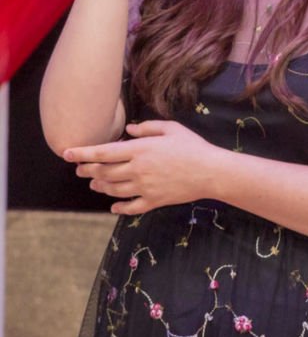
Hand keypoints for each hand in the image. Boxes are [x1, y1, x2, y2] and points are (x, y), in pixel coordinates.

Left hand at [65, 120, 223, 215]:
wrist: (212, 172)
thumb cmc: (194, 147)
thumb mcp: (172, 129)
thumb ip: (148, 128)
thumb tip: (130, 130)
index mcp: (140, 150)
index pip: (103, 152)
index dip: (82, 153)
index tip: (67, 153)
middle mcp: (137, 169)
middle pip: (103, 172)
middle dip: (87, 171)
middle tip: (80, 170)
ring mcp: (144, 187)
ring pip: (112, 190)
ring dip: (99, 187)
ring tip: (94, 184)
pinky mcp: (153, 201)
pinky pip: (130, 207)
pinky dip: (119, 208)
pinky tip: (114, 207)